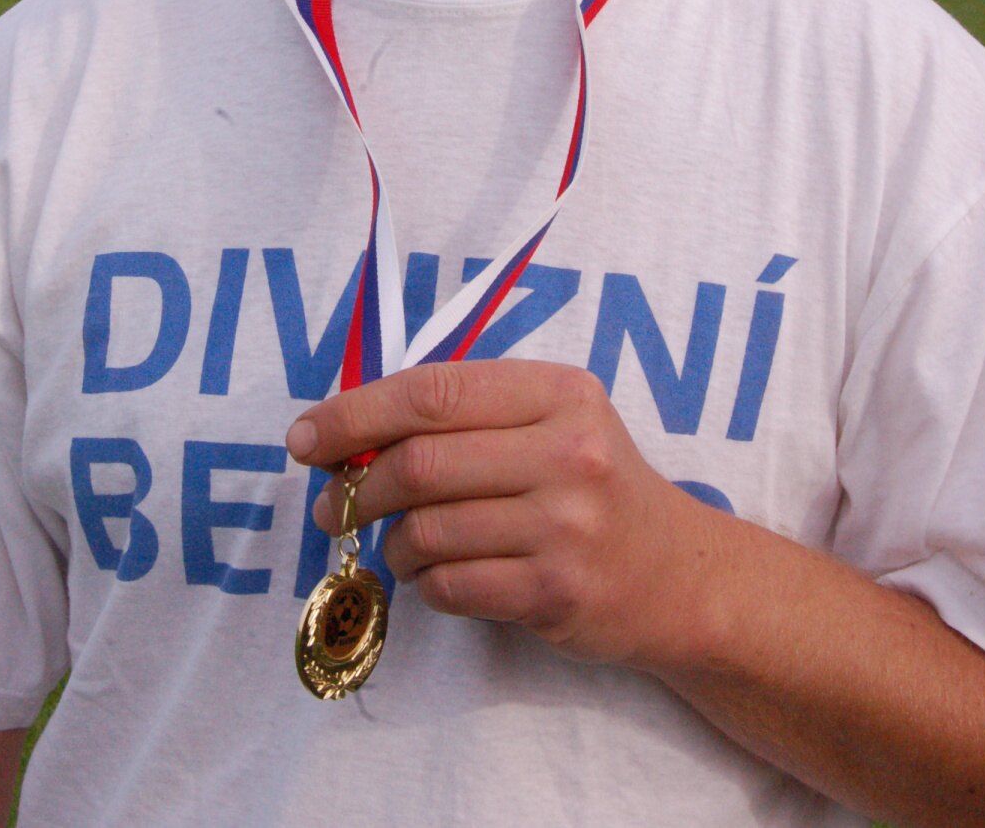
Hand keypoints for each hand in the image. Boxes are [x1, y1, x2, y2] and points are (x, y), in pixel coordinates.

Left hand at [286, 359, 715, 667]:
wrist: (678, 574)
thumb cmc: (592, 486)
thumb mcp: (550, 422)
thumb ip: (464, 416)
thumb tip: (347, 434)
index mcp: (557, 392)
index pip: (432, 392)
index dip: (355, 413)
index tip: (306, 437)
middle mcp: (568, 452)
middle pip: (420, 464)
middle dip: (358, 488)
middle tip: (332, 506)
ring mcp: (566, 526)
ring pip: (428, 532)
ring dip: (393, 543)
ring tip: (400, 545)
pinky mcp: (557, 593)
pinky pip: (450, 586)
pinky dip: (425, 583)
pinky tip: (439, 575)